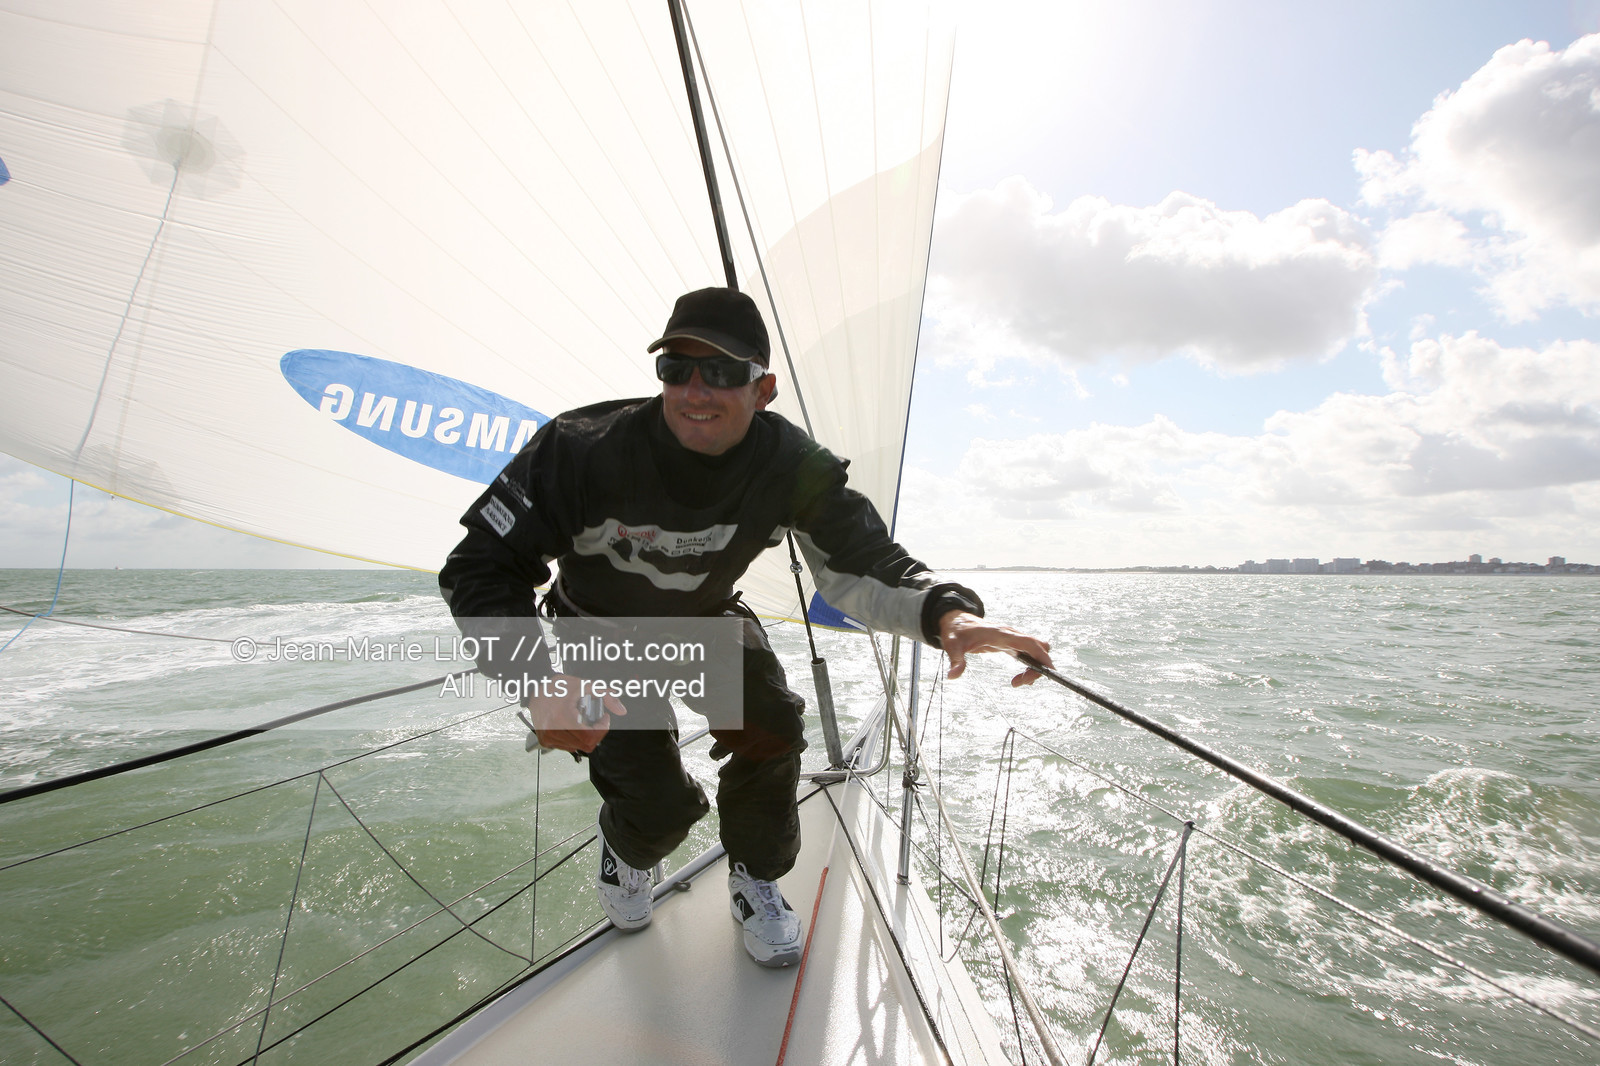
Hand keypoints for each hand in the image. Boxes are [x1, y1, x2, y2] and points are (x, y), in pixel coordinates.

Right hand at [526, 674, 627, 752]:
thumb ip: (606, 696)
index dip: (601, 729)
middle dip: (596, 733)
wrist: (535, 690)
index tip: (603, 718)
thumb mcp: (584, 686)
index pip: (589, 737)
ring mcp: (548, 738)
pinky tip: (573, 726)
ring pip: (578, 747)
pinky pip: (568, 747)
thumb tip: (621, 710)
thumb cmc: (558, 687)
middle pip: (586, 744)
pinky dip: (575, 738)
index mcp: (562, 717)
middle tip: (595, 720)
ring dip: (585, 736)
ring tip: (583, 721)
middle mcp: (553, 730)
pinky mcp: (546, 742)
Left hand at [938, 610, 1052, 686]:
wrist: (957, 621)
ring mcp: (1013, 639)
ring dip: (1034, 668)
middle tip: (1020, 682)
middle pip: (1039, 648)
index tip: (1048, 672)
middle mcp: (1011, 634)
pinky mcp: (1011, 644)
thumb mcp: (953, 647)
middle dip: (1038, 667)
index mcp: (1001, 634)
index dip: (1042, 656)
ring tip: (1016, 682)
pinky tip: (1017, 678)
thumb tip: (953, 676)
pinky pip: (1029, 654)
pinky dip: (1030, 666)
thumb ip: (956, 661)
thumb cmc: (956, 632)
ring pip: (1036, 651)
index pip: (1030, 643)